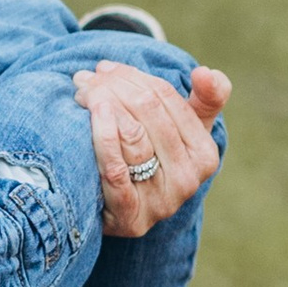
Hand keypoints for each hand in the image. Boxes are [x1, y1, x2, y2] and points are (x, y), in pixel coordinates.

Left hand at [73, 58, 228, 237]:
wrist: (120, 211)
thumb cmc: (154, 159)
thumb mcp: (186, 129)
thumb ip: (206, 99)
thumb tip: (206, 73)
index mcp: (205, 155)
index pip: (167, 98)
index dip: (133, 77)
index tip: (106, 68)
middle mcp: (188, 181)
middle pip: (148, 113)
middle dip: (113, 87)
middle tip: (85, 78)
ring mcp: (160, 202)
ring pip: (133, 137)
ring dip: (101, 104)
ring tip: (81, 92)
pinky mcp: (130, 217)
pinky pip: (115, 170)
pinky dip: (103, 137)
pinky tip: (92, 114)